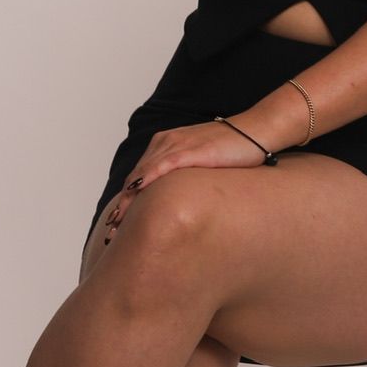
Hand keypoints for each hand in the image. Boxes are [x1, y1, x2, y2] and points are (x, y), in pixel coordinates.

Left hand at [100, 117, 276, 243]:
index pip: (138, 177)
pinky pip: (160, 168)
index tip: (117, 225)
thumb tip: (179, 203)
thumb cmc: (234, 150)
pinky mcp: (189, 151)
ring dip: (127, 202)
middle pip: (134, 179)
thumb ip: (186, 178)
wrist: (255, 132)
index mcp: (165, 145)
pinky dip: (145, 184)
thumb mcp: (202, 164)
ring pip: (142, 176)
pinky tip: (136, 198)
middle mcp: (165, 143)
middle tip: (111, 234)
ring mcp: (176, 146)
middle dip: (122, 207)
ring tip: (118, 226)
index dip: (126, 201)